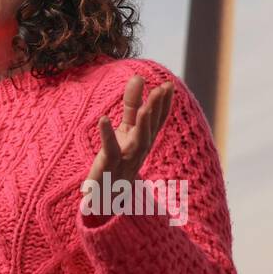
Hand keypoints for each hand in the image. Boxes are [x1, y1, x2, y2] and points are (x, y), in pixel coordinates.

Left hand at [82, 75, 173, 226]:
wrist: (105, 196)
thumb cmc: (118, 158)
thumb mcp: (126, 128)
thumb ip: (132, 103)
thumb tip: (138, 76)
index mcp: (144, 140)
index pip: (157, 120)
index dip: (164, 104)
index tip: (169, 85)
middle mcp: (139, 150)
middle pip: (151, 128)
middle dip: (158, 108)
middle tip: (164, 88)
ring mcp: (126, 160)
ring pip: (139, 142)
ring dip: (143, 124)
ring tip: (145, 107)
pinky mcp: (108, 167)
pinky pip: (110, 150)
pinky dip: (107, 135)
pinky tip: (104, 119)